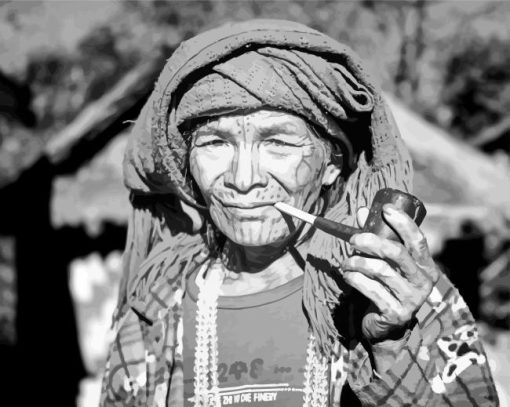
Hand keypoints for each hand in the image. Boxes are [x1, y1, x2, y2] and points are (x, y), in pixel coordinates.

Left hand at [341, 204, 439, 342]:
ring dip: (357, 262)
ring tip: (346, 262)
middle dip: (371, 241)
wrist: (386, 326)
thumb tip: (362, 212)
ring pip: (380, 270)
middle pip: (397, 253)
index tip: (385, 209)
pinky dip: (354, 279)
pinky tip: (347, 276)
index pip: (417, 240)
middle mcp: (423, 282)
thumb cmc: (386, 286)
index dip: (403, 222)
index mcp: (426, 266)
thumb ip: (377, 237)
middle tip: (353, 239)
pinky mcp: (396, 313)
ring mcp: (411, 299)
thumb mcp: (385, 262)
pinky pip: (371, 289)